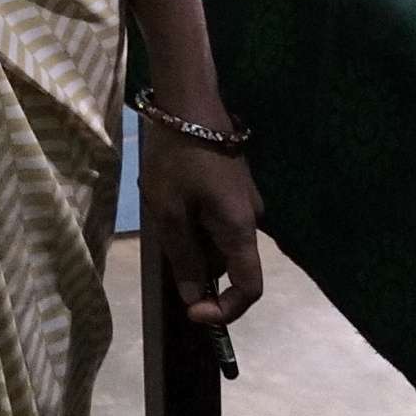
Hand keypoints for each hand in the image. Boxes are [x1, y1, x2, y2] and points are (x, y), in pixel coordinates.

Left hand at [141, 130, 264, 333]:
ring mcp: (245, 201)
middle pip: (231, 264)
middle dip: (199, 269)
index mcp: (240, 229)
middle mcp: (252, 219)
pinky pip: (219, 221)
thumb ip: (184, 259)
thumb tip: (195, 298)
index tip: (193, 311)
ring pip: (222, 242)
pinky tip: (173, 202)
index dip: (225, 311)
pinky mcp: (235, 186)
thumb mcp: (170, 214)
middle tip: (163, 249)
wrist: (188, 103)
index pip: (250, 289)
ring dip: (195, 243)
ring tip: (163, 217)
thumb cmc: (177, 159)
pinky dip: (197, 224)